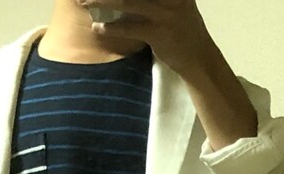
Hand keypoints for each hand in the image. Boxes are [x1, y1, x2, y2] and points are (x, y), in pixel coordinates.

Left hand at [79, 0, 212, 76]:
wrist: (199, 57)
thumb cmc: (182, 29)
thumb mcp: (173, 3)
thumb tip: (122, 0)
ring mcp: (165, 12)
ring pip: (127, 2)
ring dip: (102, 2)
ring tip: (84, 3)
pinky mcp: (159, 33)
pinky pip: (130, 28)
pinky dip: (111, 28)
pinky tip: (98, 29)